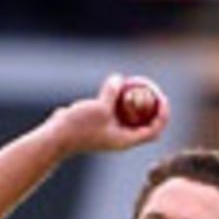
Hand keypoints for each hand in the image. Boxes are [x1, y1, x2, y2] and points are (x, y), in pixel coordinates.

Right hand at [51, 73, 170, 157]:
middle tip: (153, 88)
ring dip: (134, 102)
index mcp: (126, 140)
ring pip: (129, 116)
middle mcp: (121, 138)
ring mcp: (110, 132)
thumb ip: (112, 92)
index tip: (162, 98)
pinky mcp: (100, 125)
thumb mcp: (100, 106)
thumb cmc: (80, 127)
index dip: (162, 115)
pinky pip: (115, 110)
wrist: (57, 138)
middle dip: (151, 107)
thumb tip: (119, 78)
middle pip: (145, 124)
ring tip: (136, 84)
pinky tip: (115, 85)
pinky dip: (118, 100)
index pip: (153, 130)